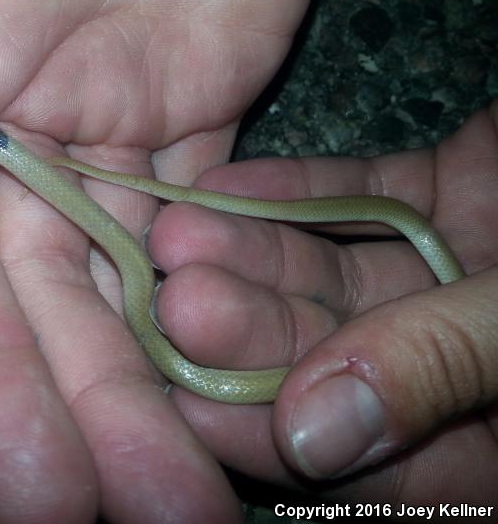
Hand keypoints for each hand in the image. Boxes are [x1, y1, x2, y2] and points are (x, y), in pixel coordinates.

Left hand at [149, 103, 497, 504]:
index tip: (186, 405)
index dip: (270, 432)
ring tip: (178, 231)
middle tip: (172, 301)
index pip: (363, 454)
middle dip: (244, 329)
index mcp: (491, 435)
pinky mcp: (446, 196)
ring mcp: (445, 274)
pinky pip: (358, 198)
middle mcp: (451, 355)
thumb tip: (311, 437)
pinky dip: (300, 190)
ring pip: (330, 274)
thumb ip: (441, 368)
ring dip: (254, 253)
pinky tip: (227, 184)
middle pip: (329, 354)